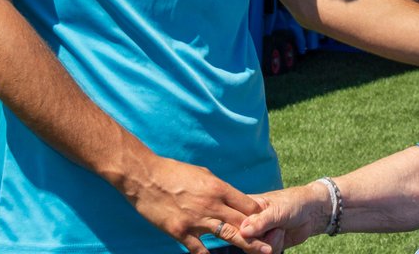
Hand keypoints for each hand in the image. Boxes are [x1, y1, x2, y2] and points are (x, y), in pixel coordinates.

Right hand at [121, 155, 274, 253]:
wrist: (145, 177)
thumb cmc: (173, 172)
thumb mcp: (202, 174)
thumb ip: (218, 188)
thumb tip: (231, 197)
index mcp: (218, 188)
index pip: (247, 204)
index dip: (260, 215)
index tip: (269, 222)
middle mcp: (211, 205)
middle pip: (242, 222)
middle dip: (260, 234)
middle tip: (274, 245)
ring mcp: (197, 220)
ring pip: (227, 236)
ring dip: (246, 245)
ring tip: (261, 252)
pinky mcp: (181, 232)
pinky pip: (200, 249)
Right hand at [240, 182, 330, 249]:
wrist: (311, 213)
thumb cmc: (293, 203)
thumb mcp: (277, 210)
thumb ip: (260, 221)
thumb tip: (243, 231)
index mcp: (246, 206)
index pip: (233, 222)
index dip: (240, 231)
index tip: (252, 233)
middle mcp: (248, 221)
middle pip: (241, 239)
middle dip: (257, 240)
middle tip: (275, 231)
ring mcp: (257, 234)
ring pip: (253, 249)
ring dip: (270, 243)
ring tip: (280, 230)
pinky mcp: (266, 244)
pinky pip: (264, 253)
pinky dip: (275, 248)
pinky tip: (282, 236)